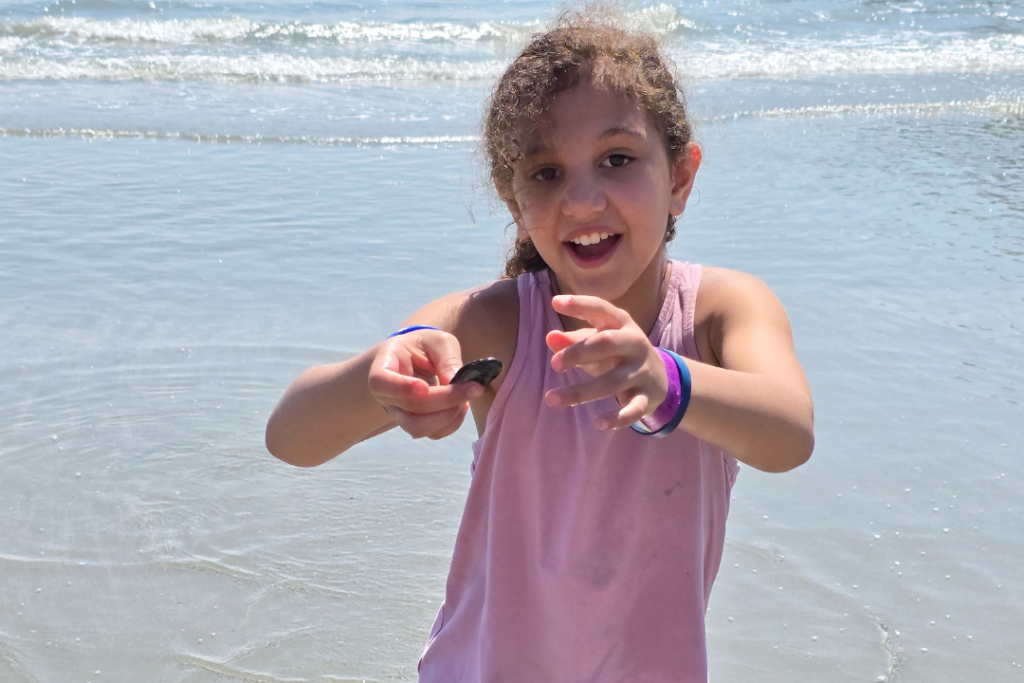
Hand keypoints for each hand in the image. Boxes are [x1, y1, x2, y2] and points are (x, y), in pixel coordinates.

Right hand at [368, 329, 482, 439]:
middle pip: (409, 406)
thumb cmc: (425, 347)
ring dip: (448, 416)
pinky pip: (432, 433)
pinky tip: (461, 406)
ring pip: (417, 427)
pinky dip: (452, 423)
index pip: (380, 382)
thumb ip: (446, 357)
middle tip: (473, 387)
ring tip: (466, 399)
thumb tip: (453, 380)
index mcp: (384, 366)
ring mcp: (399, 413)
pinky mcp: (415, 425)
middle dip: (445, 400)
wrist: (417, 361)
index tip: (424, 386)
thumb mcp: (439, 341)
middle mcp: (386, 394)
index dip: (401, 388)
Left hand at [543, 295, 667, 429]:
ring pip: (613, 381)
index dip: (580, 305)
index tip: (555, 302)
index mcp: (621, 324)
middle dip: (579, 352)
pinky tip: (597, 423)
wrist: (662, 379)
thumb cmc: (618, 355)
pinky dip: (617, 418)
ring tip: (551, 399)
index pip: (601, 309)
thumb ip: (573, 340)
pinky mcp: (646, 398)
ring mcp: (642, 371)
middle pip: (608, 343)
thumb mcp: (598, 343)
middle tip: (554, 364)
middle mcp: (634, 344)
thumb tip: (549, 338)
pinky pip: (633, 409)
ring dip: (581, 391)